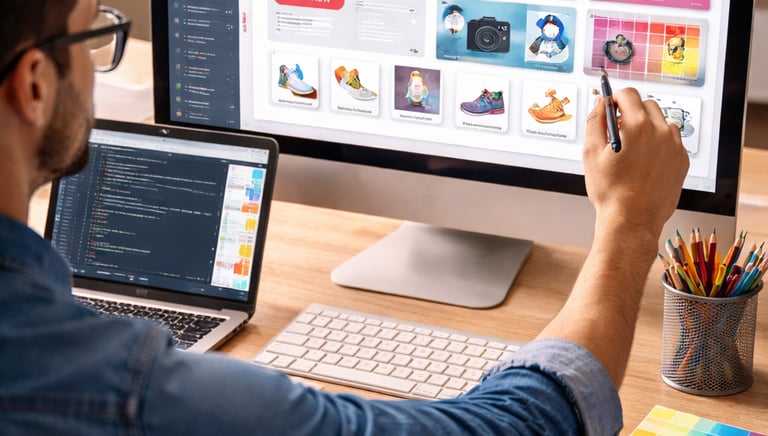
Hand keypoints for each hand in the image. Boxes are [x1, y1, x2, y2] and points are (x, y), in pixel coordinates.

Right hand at [584, 87, 688, 234]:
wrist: (632, 220)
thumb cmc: (610, 191)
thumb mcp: (591, 153)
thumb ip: (595, 121)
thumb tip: (600, 103)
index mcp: (637, 126)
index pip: (628, 94)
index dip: (615, 98)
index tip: (611, 105)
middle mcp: (660, 132)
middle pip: (646, 104)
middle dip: (631, 112)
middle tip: (619, 131)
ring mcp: (674, 146)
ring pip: (661, 122)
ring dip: (647, 127)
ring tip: (633, 149)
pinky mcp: (682, 160)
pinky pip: (671, 141)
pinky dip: (659, 144)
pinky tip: (645, 162)